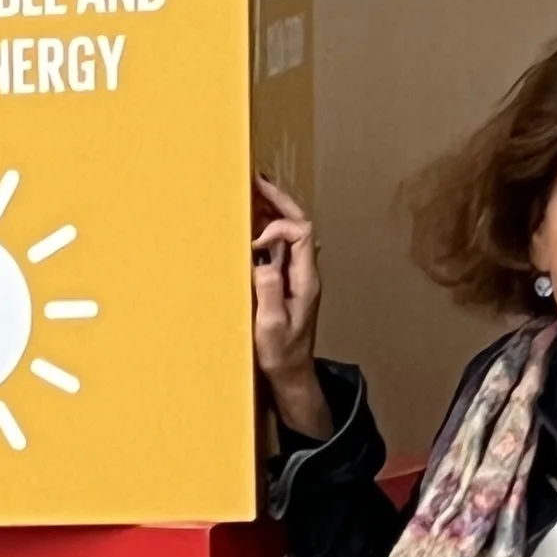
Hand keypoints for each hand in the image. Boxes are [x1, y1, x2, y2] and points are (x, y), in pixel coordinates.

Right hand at [252, 177, 328, 436]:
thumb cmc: (281, 355)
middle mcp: (305, 272)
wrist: (292, 375)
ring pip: (291, 232)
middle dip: (279, 200)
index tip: (256, 243)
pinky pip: (281, 248)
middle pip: (300, 223)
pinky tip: (251, 224)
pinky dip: (267, 230)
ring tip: (252, 192)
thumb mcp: (270, 327)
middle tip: (257, 180)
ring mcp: (297, 276)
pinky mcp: (287, 282)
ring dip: (273, 210)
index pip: (302, 233)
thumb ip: (268, 290)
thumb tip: (261, 258)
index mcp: (306, 279)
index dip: (278, 227)